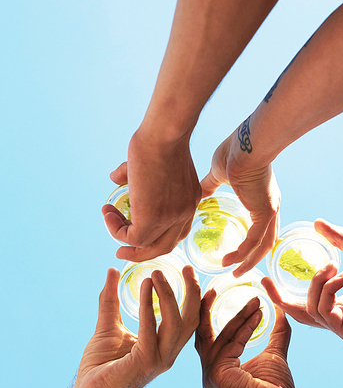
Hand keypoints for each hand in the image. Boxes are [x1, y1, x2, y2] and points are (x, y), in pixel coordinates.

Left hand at [75, 265, 199, 387]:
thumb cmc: (99, 366)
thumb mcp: (108, 326)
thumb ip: (110, 300)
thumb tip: (112, 271)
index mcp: (164, 347)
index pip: (189, 320)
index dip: (195, 298)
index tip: (192, 273)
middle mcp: (168, 354)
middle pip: (191, 320)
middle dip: (192, 293)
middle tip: (187, 269)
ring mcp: (159, 360)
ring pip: (175, 323)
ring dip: (168, 295)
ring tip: (156, 274)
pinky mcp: (145, 362)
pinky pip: (151, 329)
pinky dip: (149, 305)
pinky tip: (145, 286)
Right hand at [103, 129, 201, 261]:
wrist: (163, 136)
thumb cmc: (158, 139)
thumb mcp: (150, 159)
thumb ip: (133, 173)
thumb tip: (116, 177)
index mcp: (190, 200)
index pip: (177, 228)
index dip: (158, 233)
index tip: (137, 229)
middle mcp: (185, 212)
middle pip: (166, 245)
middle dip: (143, 251)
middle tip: (122, 251)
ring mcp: (170, 218)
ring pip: (146, 246)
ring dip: (124, 239)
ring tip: (109, 220)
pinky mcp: (152, 219)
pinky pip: (131, 238)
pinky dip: (116, 230)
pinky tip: (108, 213)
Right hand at [195, 290, 295, 387]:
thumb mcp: (275, 355)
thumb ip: (277, 333)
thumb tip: (282, 310)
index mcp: (219, 370)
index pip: (217, 337)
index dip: (229, 317)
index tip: (245, 299)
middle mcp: (209, 373)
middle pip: (205, 333)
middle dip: (208, 309)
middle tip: (216, 288)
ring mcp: (209, 374)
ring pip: (221, 335)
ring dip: (239, 316)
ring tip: (256, 301)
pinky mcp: (215, 373)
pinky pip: (229, 343)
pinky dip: (244, 326)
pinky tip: (258, 314)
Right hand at [200, 130, 279, 276]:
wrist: (246, 144)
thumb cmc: (235, 152)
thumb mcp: (219, 172)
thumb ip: (210, 185)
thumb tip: (198, 192)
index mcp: (263, 197)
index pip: (263, 226)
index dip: (253, 242)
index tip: (239, 254)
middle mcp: (271, 206)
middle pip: (266, 240)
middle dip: (252, 258)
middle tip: (237, 271)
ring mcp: (270, 209)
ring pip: (262, 245)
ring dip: (248, 261)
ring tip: (232, 272)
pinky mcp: (265, 212)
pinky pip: (254, 240)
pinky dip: (243, 253)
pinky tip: (231, 261)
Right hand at [263, 220, 342, 343]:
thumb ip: (339, 239)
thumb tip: (318, 223)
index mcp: (342, 306)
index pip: (306, 304)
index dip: (284, 293)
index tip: (266, 278)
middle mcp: (340, 321)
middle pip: (299, 314)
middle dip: (280, 298)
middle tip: (266, 280)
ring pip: (311, 308)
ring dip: (318, 283)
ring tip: (336, 267)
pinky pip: (324, 310)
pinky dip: (328, 290)